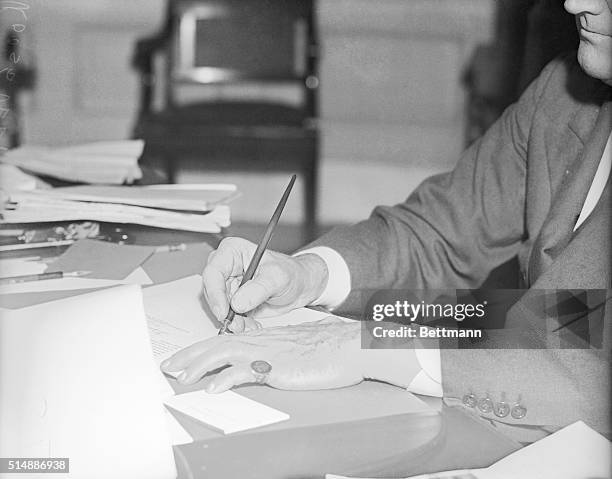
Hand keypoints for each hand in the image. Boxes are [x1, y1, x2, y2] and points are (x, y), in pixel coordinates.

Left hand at [161, 317, 366, 391]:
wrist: (345, 347)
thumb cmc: (324, 350)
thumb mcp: (291, 351)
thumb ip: (272, 357)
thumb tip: (255, 369)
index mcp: (261, 338)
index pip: (223, 341)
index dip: (199, 349)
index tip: (182, 358)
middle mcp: (259, 342)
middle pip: (215, 344)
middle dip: (189, 355)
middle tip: (168, 365)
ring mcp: (266, 353)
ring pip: (223, 354)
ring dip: (199, 366)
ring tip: (181, 376)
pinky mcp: (276, 367)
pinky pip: (246, 372)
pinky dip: (226, 379)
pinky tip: (213, 389)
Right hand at [203, 237, 327, 331]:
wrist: (299, 286)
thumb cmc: (290, 273)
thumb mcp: (277, 277)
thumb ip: (258, 289)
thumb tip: (238, 303)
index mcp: (233, 251)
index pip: (213, 272)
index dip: (215, 293)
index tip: (223, 311)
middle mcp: (227, 267)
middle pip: (212, 292)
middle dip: (224, 311)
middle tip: (238, 323)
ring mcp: (228, 285)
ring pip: (219, 307)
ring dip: (233, 320)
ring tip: (249, 325)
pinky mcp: (233, 300)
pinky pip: (228, 316)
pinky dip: (238, 324)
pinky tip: (251, 324)